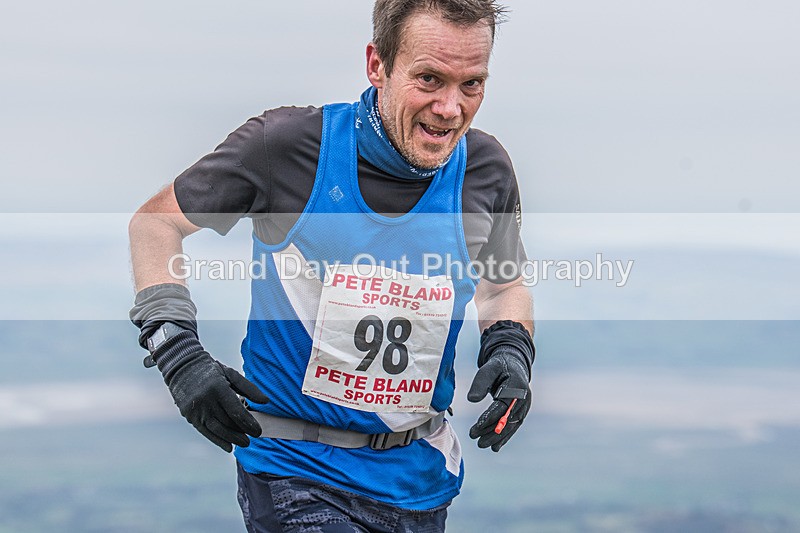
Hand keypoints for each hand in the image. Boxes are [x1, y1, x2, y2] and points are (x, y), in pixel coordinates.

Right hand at [154, 329, 268, 451]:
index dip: (249, 424)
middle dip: (242, 432)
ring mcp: (196, 410)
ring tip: (244, 442)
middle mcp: (206, 401)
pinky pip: (205, 432)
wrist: (182, 368)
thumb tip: (266, 401)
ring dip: (232, 439)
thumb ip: (249, 388)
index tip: (258, 431)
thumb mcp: (231, 374)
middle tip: (253, 438)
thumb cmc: (211, 370)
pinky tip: (229, 446)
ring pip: (217, 430)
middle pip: (227, 423)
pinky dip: (218, 441)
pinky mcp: (190, 416)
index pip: (236, 412)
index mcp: (218, 388)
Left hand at [467, 345, 531, 451]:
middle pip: (507, 419)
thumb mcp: (488, 369)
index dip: (490, 417)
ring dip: (497, 437)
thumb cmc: (498, 366)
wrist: (513, 365)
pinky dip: (504, 437)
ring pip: (510, 425)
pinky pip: (512, 426)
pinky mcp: (521, 412)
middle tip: (475, 439)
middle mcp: (524, 399)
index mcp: (517, 386)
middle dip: (491, 431)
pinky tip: (495, 447)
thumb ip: (480, 383)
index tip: (476, 427)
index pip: (503, 406)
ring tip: (482, 445)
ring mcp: (524, 407)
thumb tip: (471, 399)